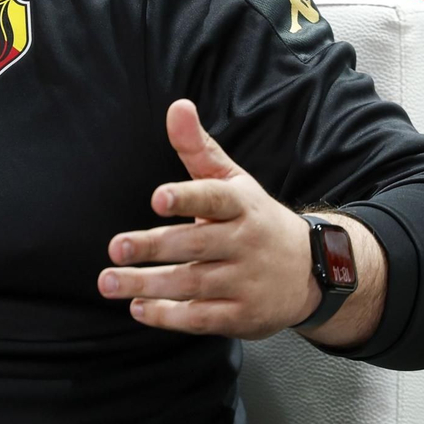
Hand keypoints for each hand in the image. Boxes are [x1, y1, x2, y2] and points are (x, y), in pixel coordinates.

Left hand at [96, 99, 318, 340]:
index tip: (157, 198)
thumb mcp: (232, 181)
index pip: (214, 198)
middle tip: (115, 248)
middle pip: (195, 244)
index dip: (187, 197)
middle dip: (153, 246)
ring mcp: (246, 281)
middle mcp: (245, 243)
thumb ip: (198, 148)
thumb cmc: (256, 219)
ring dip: (147, 284)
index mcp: (241, 205)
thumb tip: (177, 106)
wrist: (314, 271)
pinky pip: (202, 317)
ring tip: (108, 282)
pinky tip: (138, 307)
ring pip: (192, 283)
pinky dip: (168, 315)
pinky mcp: (243, 316)